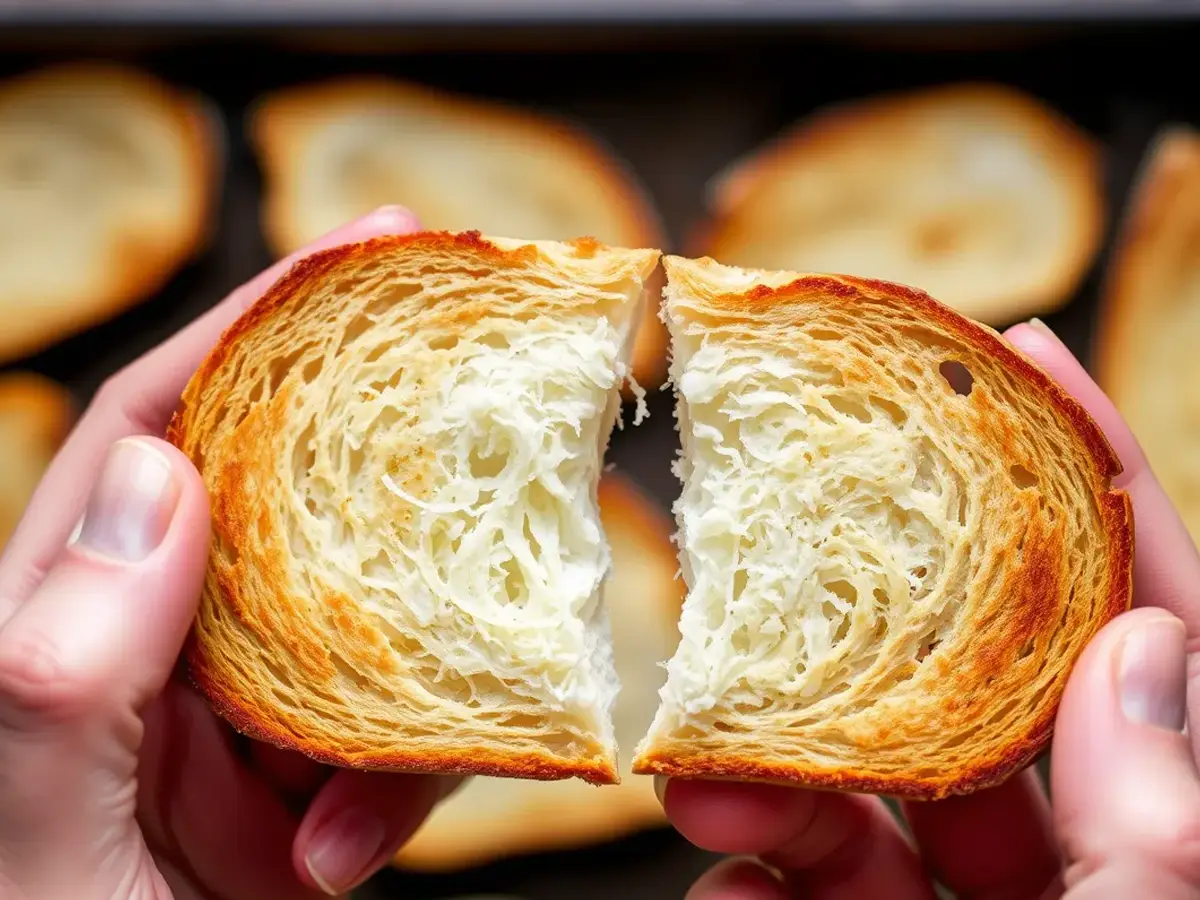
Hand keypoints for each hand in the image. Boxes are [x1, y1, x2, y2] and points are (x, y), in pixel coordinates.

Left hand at [0, 208, 453, 899]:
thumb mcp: (36, 852)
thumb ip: (59, 679)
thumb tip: (154, 483)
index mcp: (61, 624)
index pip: (165, 426)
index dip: (269, 321)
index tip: (379, 245)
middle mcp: (148, 643)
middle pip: (285, 494)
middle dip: (384, 440)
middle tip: (490, 367)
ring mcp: (226, 713)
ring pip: (356, 622)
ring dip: (398, 684)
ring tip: (367, 788)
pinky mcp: (289, 784)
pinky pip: (378, 735)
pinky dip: (392, 789)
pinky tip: (344, 860)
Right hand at [660, 319, 1199, 898]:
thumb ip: (1154, 838)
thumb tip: (1138, 649)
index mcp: (1159, 840)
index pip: (1148, 635)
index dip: (1096, 481)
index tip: (1025, 352)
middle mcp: (1068, 858)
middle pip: (972, 694)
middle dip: (853, 647)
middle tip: (764, 584)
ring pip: (865, 799)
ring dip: (768, 780)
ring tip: (698, 785)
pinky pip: (799, 888)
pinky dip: (749, 883)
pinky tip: (732, 896)